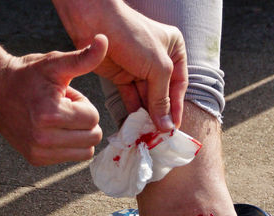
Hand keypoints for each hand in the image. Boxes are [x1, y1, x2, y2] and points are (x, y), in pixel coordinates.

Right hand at [0, 35, 107, 164]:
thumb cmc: (27, 75)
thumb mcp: (56, 63)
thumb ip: (83, 58)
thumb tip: (104, 40)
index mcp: (50, 114)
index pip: (93, 118)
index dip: (83, 104)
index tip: (65, 96)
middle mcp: (43, 139)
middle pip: (93, 137)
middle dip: (83, 120)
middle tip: (64, 107)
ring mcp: (39, 152)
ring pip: (86, 151)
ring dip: (79, 134)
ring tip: (60, 118)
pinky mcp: (36, 160)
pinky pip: (71, 157)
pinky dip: (69, 144)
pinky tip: (53, 129)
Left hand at [53, 0, 187, 130]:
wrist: (95, 21)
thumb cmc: (133, 37)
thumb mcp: (157, 67)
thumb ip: (162, 98)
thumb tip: (166, 126)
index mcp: (174, 51)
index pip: (179, 85)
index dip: (176, 107)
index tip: (173, 128)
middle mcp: (158, 60)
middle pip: (162, 93)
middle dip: (160, 114)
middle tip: (159, 135)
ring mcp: (139, 68)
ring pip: (146, 97)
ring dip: (147, 114)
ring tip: (147, 133)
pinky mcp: (121, 75)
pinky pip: (130, 96)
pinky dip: (132, 110)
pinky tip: (135, 125)